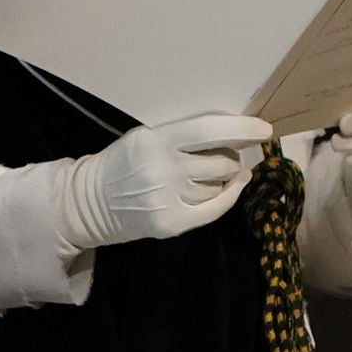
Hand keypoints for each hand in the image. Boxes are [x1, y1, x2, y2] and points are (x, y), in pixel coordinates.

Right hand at [55, 112, 270, 254]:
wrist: (88, 203)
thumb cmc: (121, 164)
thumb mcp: (143, 139)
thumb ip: (181, 137)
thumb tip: (234, 136)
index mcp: (154, 141)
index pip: (208, 130)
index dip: (241, 128)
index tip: (264, 129)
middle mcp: (163, 170)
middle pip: (223, 162)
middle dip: (230, 158)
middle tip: (219, 156)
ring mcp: (168, 199)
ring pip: (220, 185)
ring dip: (221, 179)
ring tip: (205, 175)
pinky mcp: (172, 222)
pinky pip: (216, 208)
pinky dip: (229, 196)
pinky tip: (233, 187)